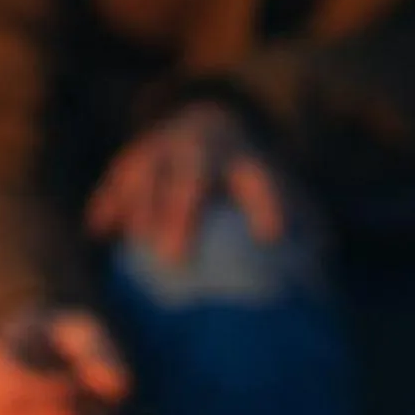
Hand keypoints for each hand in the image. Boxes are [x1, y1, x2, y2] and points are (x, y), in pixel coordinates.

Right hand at [86, 101, 287, 263]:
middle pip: (191, 177)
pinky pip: (118, 178)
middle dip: (181, 213)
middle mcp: (204, 149)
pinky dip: (110, 200)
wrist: (208, 124)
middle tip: (174, 258)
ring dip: (141, 206)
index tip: (271, 236)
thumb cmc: (247, 184)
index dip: (265, 205)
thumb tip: (314, 290)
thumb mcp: (279, 198)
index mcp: (246, 162)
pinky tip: (100, 230)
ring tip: (137, 244)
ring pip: (149, 171)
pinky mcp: (135, 156)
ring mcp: (165, 147)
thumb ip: (299, 236)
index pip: (259, 183)